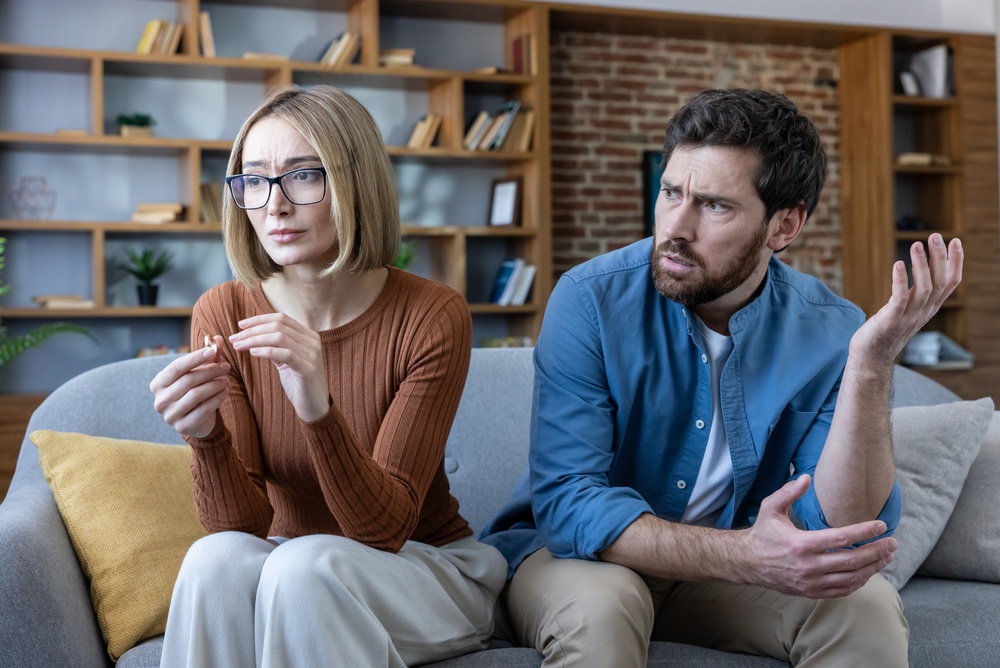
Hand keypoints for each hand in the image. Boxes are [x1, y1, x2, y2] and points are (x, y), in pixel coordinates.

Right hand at [150, 336, 229, 437]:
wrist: (197, 420)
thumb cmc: (196, 390)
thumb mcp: (200, 372)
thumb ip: (208, 356)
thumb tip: (218, 338)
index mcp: (158, 383)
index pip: (176, 367)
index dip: (195, 358)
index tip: (213, 351)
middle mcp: (160, 400)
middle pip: (188, 380)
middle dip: (210, 371)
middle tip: (226, 367)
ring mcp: (170, 415)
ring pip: (196, 395)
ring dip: (215, 385)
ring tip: (227, 380)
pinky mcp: (183, 426)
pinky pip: (203, 409)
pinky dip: (217, 398)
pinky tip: (225, 391)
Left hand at [228, 313, 328, 421]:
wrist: (315, 407)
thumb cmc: (299, 384)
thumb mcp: (287, 361)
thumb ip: (276, 346)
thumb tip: (254, 335)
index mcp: (308, 336)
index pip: (281, 318)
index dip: (259, 319)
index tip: (240, 325)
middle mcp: (312, 342)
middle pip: (278, 326)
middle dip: (252, 331)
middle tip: (234, 338)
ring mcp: (312, 355)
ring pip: (279, 337)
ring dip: (254, 340)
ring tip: (238, 346)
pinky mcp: (308, 369)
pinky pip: (285, 354)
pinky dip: (267, 351)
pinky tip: (253, 353)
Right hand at [742, 475, 896, 598]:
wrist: (747, 563)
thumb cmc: (762, 533)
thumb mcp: (770, 508)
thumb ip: (789, 492)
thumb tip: (806, 477)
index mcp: (800, 544)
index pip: (840, 538)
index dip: (864, 531)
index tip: (882, 526)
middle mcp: (808, 566)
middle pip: (852, 560)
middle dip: (877, 551)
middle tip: (893, 543)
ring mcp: (811, 582)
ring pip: (851, 578)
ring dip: (873, 567)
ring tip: (887, 556)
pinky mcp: (811, 592)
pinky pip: (842, 590)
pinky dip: (859, 582)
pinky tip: (869, 571)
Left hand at [851, 233, 962, 363]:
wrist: (871, 357)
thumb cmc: (886, 331)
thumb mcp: (907, 310)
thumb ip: (916, 294)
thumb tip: (922, 271)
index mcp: (930, 308)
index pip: (951, 283)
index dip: (956, 262)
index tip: (955, 240)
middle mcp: (924, 312)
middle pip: (940, 282)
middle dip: (940, 257)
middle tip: (934, 236)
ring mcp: (909, 317)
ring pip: (924, 288)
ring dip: (921, 265)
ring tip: (916, 244)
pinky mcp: (891, 320)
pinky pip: (900, 298)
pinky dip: (900, 280)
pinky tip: (897, 264)